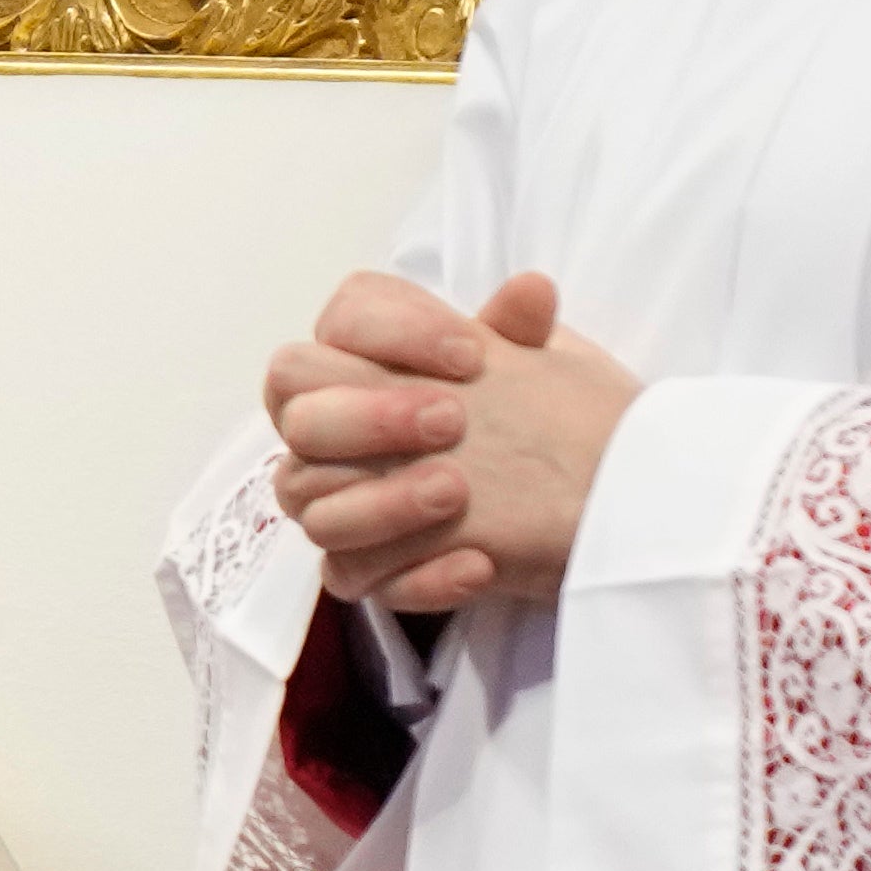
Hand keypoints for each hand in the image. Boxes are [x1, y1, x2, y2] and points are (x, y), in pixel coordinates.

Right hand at [264, 267, 635, 616]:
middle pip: (297, 413)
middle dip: (369, 416)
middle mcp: (331, 430)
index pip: (340, 322)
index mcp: (364, 360)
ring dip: (385, 500)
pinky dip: (417, 575)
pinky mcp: (360, 566)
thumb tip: (532, 293)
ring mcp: (335, 499)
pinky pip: (349, 577)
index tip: (469, 355)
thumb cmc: (531, 416)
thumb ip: (518, 329)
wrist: (573, 492)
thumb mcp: (538, 364)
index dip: (391, 332)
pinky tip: (478, 563)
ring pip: (309, 503)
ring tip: (459, 491)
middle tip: (450, 421)